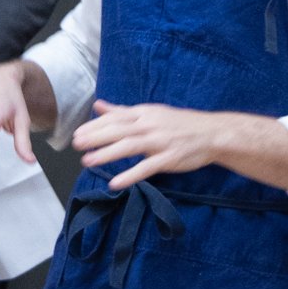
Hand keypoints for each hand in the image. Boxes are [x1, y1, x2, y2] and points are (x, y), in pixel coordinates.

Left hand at [70, 102, 239, 192]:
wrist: (212, 133)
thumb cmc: (179, 124)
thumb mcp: (150, 112)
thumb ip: (122, 110)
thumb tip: (98, 106)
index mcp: (144, 113)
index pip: (115, 118)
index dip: (95, 125)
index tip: (77, 133)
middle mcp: (150, 125)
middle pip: (119, 130)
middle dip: (96, 137)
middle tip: (76, 145)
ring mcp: (160, 142)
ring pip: (129, 146)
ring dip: (107, 154)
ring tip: (88, 161)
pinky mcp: (169, 158)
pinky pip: (147, 168)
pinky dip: (130, 175)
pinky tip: (115, 182)